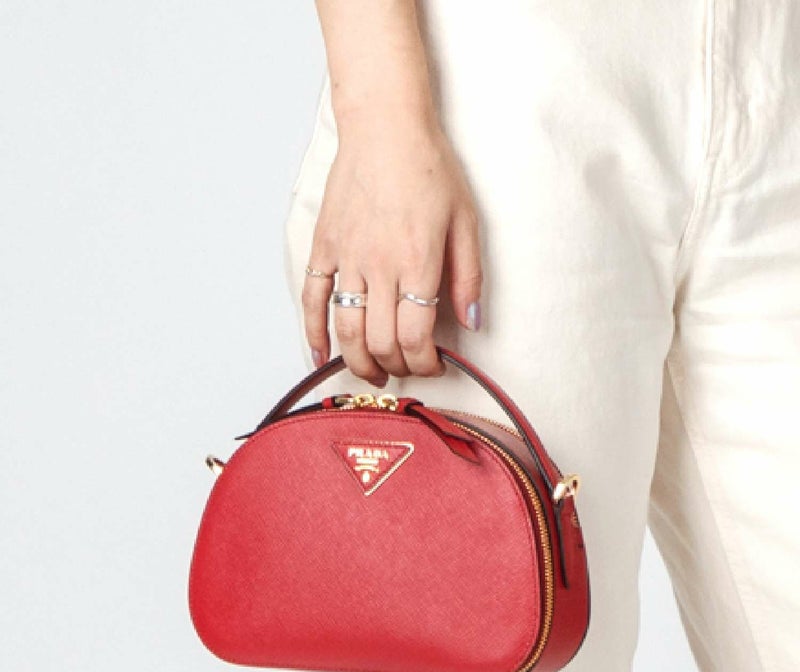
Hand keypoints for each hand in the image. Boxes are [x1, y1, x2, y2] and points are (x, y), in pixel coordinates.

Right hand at [301, 114, 482, 387]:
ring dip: (359, 363)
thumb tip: (472, 322)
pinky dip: (313, 333)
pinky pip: (313, 299)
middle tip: (408, 368)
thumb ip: (470, 276)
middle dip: (397, 367)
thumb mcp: (467, 221)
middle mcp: (379, 266)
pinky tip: (320, 357)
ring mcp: (347, 258)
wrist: (385, 126)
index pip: (416, 338)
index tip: (435, 366)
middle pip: (381, 343)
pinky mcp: (324, 247)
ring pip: (347, 330)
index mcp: (418, 262)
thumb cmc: (429, 169)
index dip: (425, 364)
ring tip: (373, 375)